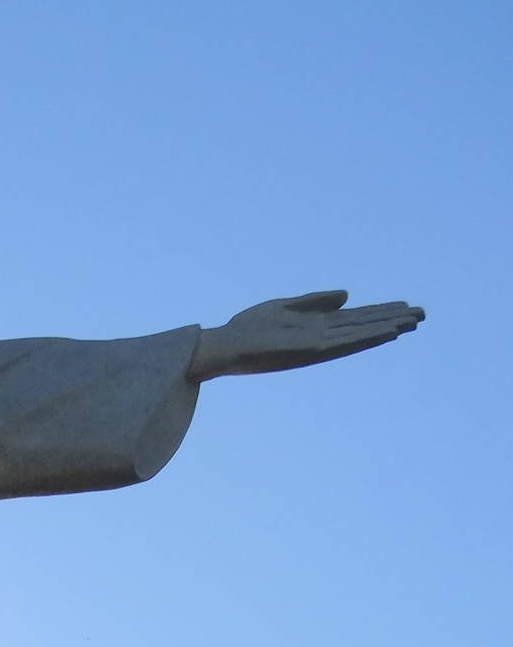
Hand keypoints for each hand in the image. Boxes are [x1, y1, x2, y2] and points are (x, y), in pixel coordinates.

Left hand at [190, 291, 423, 380]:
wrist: (222, 347)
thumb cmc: (247, 329)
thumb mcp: (283, 307)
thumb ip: (314, 302)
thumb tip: (348, 295)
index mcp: (315, 326)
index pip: (355, 318)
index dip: (380, 312)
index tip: (406, 306)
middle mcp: (320, 337)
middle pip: (363, 326)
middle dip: (392, 320)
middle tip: (424, 314)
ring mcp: (315, 345)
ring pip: (358, 335)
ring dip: (385, 328)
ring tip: (412, 322)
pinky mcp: (308, 351)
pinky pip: (342, 343)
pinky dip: (364, 337)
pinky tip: (383, 332)